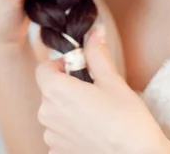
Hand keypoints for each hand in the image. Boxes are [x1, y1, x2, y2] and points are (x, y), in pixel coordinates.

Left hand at [36, 25, 169, 153]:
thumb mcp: (112, 80)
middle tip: (93, 90)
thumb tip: (96, 31)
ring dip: (69, 110)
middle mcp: (47, 116)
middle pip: (49, 91)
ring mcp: (52, 139)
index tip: (78, 67)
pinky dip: (72, 131)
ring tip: (96, 113)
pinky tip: (93, 132)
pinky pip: (60, 135)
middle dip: (67, 86)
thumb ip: (97, 53)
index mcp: (56, 92)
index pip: (43, 69)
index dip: (60, 64)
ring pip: (55, 114)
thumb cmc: (126, 120)